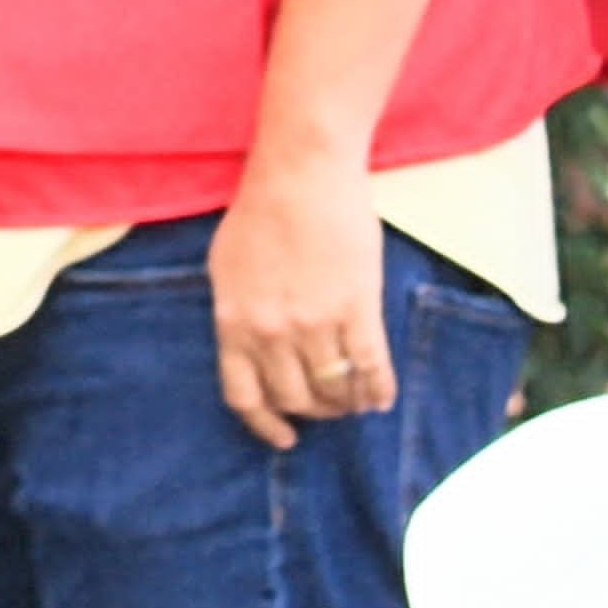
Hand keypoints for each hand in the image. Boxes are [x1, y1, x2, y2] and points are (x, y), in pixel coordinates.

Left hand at [207, 157, 394, 449]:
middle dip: (313, 410)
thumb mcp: (225, 266)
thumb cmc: (260, 209)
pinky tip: (382, 398)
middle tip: (328, 406)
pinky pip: (370, 368)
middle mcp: (271, 332)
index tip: (284, 436)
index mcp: (233, 322)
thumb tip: (248, 348)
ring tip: (356, 401)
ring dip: (346, 402)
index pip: (244, 396)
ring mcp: (314, 323)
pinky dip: (378, 390)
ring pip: (333, 389)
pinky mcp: (355, 309)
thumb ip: (235, 312)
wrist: (302, 171)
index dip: (266, 424)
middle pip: (294, 398)